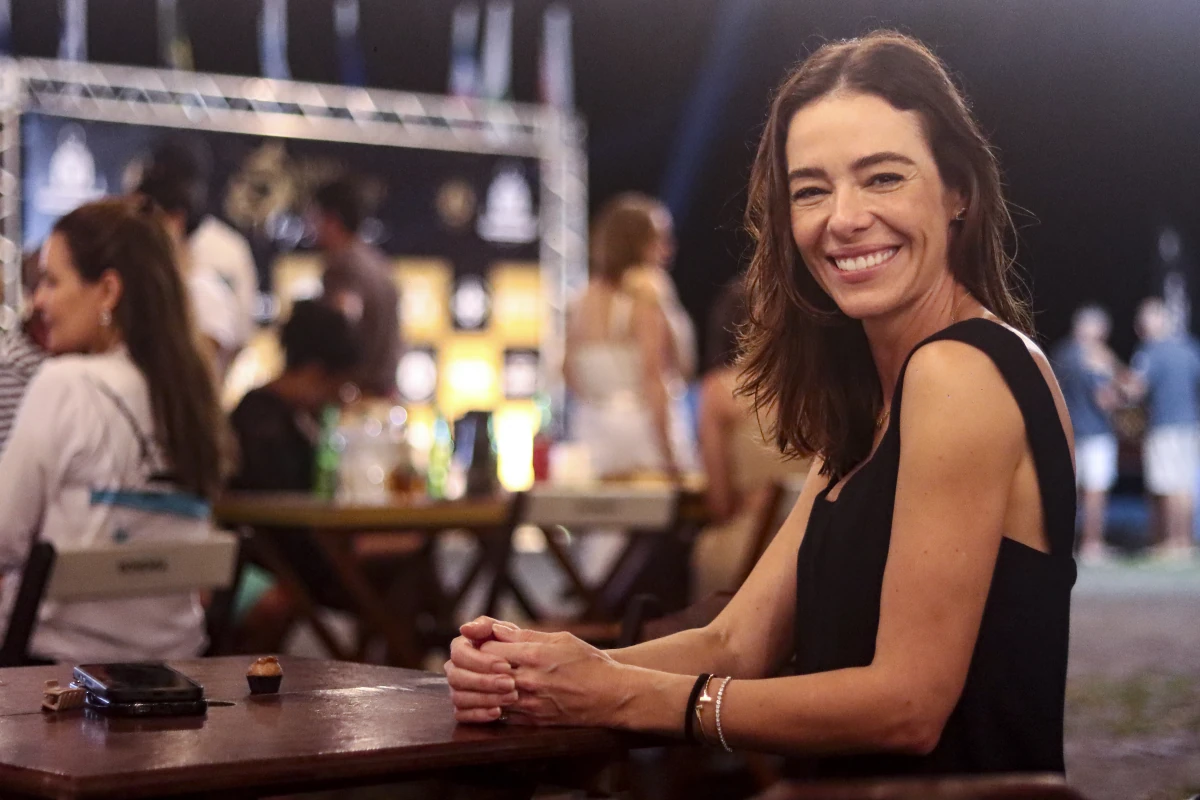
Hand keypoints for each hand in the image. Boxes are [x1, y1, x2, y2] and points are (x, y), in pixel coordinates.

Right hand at [446, 616, 519, 723]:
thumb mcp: (504, 631)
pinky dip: (479, 715)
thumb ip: (485, 626)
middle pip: (457, 678)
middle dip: (484, 681)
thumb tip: (465, 628)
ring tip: (510, 697)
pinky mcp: (461, 709)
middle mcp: (453, 669)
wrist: (523, 669)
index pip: (460, 654)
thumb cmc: (511, 646)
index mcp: (460, 648)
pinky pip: (462, 716)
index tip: (506, 665)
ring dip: (485, 699)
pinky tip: (498, 712)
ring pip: (459, 698)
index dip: (481, 661)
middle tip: (510, 683)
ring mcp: (456, 690)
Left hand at [478, 623, 623, 727]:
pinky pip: (505, 714)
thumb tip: (498, 630)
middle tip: (477, 662)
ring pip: (491, 696)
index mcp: (534, 656)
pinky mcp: (535, 721)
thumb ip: (526, 635)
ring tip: (487, 680)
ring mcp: (531, 703)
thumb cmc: (589, 662)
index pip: (489, 650)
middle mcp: (529, 681)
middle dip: (478, 667)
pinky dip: (498, 705)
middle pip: (485, 673)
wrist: (611, 695)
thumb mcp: (561, 639)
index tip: (483, 644)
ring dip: (486, 688)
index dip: (482, 645)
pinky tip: (500, 697)